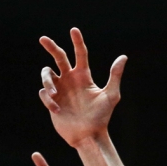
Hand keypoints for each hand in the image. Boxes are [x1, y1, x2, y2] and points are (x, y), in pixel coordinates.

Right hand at [37, 28, 125, 147]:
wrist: (89, 135)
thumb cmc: (101, 117)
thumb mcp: (111, 96)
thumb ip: (115, 76)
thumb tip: (123, 57)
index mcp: (83, 76)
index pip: (80, 54)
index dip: (77, 41)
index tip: (74, 30)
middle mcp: (70, 80)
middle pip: (58, 57)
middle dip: (51, 47)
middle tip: (43, 38)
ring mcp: (60, 90)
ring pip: (46, 74)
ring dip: (47, 81)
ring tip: (53, 93)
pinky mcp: (51, 101)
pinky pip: (43, 94)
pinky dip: (48, 100)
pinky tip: (57, 110)